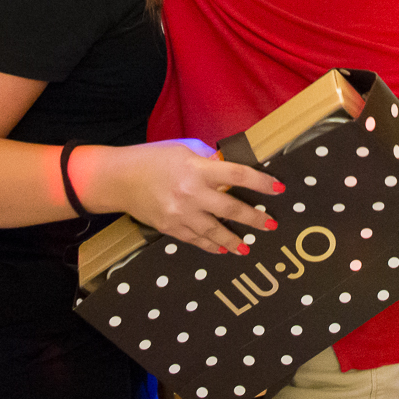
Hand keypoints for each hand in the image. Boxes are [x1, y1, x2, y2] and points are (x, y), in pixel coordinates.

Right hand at [82, 140, 284, 253]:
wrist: (119, 179)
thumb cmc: (153, 159)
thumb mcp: (184, 149)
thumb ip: (207, 159)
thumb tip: (228, 170)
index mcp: (197, 168)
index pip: (237, 175)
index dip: (261, 182)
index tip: (278, 189)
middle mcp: (191, 193)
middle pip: (231, 209)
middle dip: (254, 218)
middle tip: (271, 225)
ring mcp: (180, 214)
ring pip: (214, 231)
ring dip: (234, 240)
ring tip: (248, 247)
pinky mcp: (170, 228)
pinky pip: (196, 240)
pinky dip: (210, 246)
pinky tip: (222, 250)